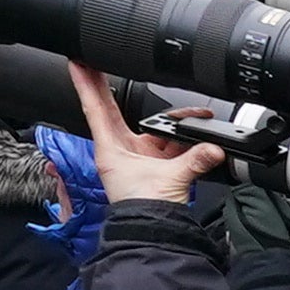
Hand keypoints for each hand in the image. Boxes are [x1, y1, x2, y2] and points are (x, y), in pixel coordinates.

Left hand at [74, 72, 225, 206]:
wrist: (154, 231)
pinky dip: (182, 136)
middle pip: (112, 108)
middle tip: (95, 58)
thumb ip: (193, 160)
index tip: (77, 62)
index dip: (86, 84)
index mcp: (110, 149)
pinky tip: (198, 129)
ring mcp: (137, 155)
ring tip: (192, 110)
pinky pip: (167, 142)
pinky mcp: (154, 164)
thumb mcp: (170, 179)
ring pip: (149, 125)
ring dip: (169, 117)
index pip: (94, 108)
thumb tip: (213, 148)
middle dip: (106, 83)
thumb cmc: (145, 208)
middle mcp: (120, 149)